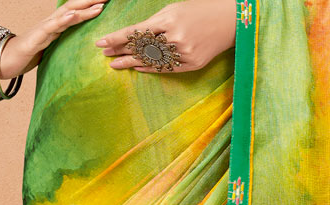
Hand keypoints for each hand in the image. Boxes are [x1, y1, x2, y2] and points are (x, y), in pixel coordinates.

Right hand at [0, 0, 107, 79]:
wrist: (3, 60)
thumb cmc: (26, 56)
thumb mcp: (50, 50)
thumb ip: (62, 46)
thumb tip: (78, 51)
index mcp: (55, 27)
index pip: (75, 12)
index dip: (90, 6)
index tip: (106, 2)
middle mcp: (51, 24)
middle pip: (73, 8)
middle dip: (90, 2)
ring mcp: (43, 29)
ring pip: (66, 15)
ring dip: (83, 9)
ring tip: (99, 4)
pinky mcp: (37, 38)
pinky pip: (52, 27)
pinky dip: (64, 20)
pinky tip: (74, 15)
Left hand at [94, 0, 235, 73]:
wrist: (228, 22)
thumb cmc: (199, 10)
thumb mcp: (173, 10)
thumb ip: (155, 24)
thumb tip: (134, 37)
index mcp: (169, 19)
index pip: (136, 32)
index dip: (116, 38)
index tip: (101, 43)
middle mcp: (175, 38)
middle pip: (141, 48)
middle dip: (121, 50)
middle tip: (105, 54)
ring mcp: (184, 53)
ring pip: (152, 61)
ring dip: (132, 62)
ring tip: (116, 64)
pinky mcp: (193, 65)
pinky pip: (167, 69)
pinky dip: (151, 68)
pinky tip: (138, 68)